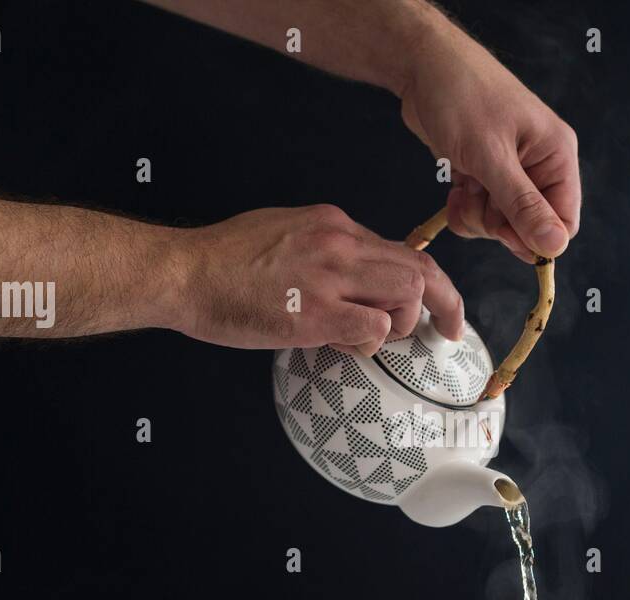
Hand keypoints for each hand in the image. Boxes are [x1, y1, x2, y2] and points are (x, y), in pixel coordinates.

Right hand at [166, 204, 464, 354]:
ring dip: (399, 325)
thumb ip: (328, 251)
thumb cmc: (224, 261)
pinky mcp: (313, 312)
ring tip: (366, 337)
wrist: (184, 272)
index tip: (443, 307)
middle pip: (419, 271)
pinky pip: (373, 329)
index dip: (433, 283)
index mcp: (333, 223)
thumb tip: (359, 277)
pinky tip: (342, 345)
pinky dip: (371, 344)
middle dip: (440, 305)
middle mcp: (339, 242)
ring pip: (406, 295)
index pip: (403, 250)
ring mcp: (328, 276)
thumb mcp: (286, 233)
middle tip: (445, 331)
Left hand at [398, 31, 580, 262]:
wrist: (422, 66)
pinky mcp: (484, 173)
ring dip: (477, 216)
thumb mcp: (491, 156)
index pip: (563, 221)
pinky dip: (464, 209)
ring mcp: (510, 171)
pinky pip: (480, 212)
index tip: (504, 234)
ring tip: (463, 185)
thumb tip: (554, 246)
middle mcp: (538, 165)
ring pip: (501, 223)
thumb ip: (522, 204)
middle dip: (498, 224)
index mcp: (556, 156)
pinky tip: (454, 188)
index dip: (536, 238)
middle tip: (477, 198)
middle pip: (529, 227)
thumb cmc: (461, 97)